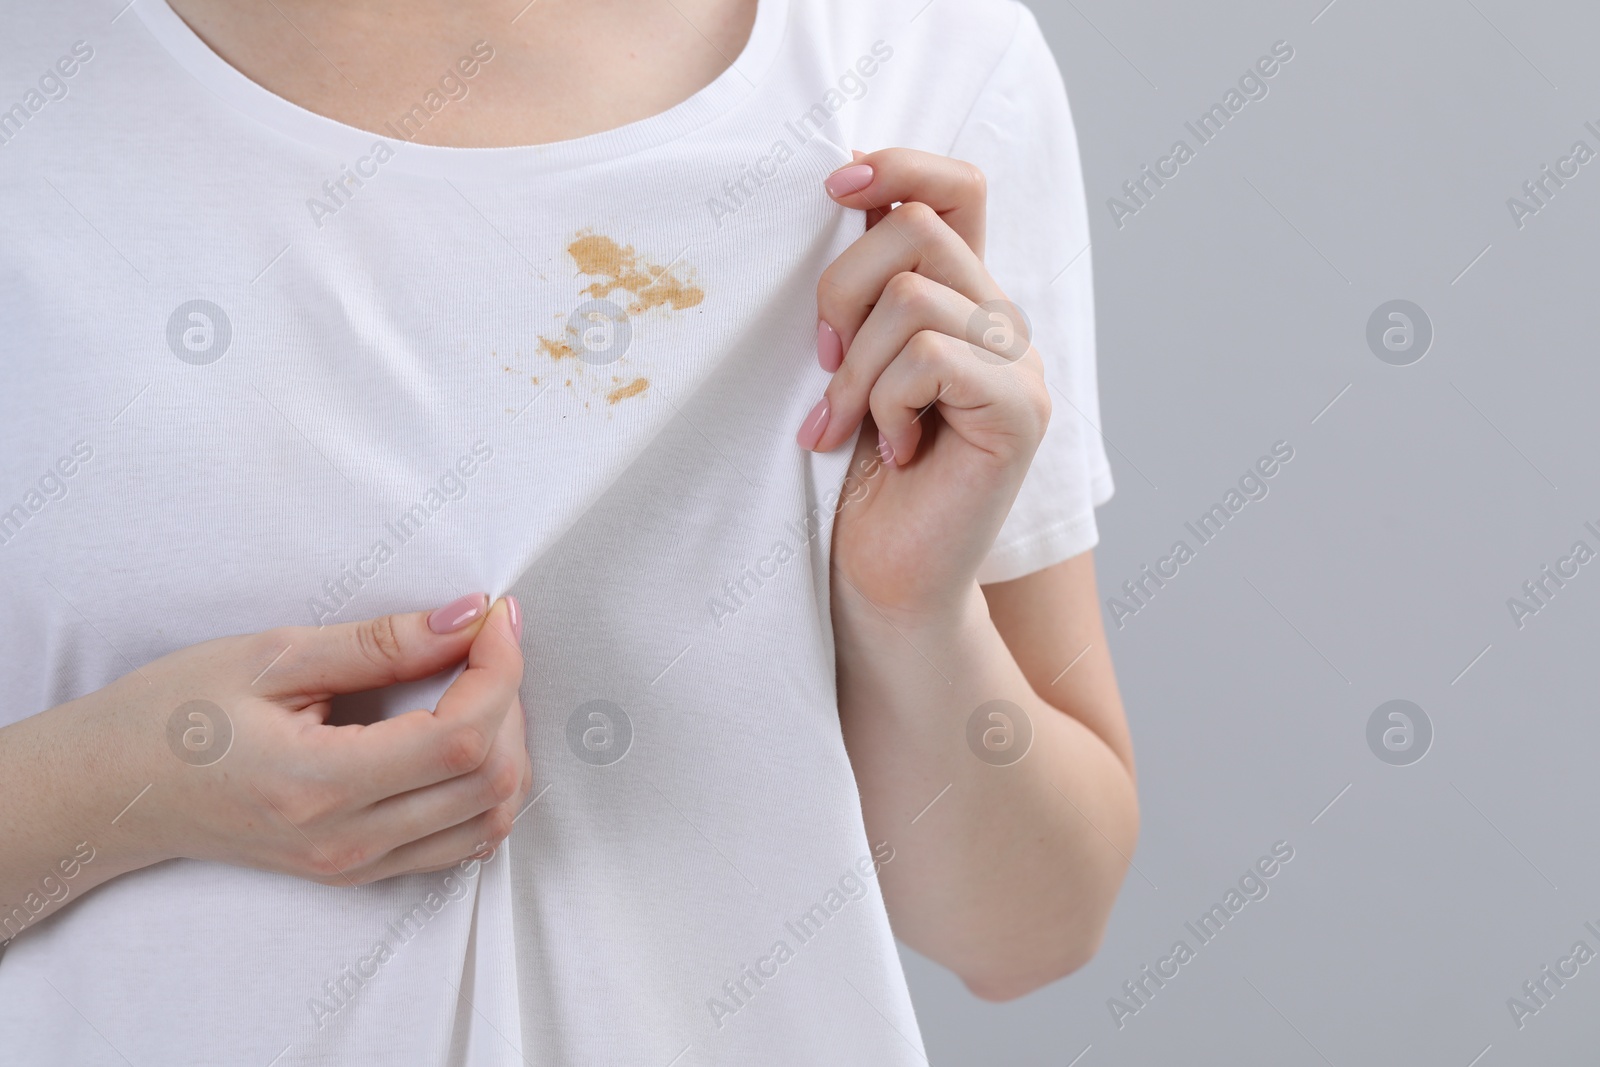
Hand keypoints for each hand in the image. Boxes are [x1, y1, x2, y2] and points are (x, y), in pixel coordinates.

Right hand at [4, 594, 531, 900]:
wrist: (113, 791)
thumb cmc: (173, 715)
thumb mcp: (272, 656)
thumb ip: (380, 642)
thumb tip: (468, 617)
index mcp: (319, 785)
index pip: (460, 738)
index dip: (500, 670)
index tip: (495, 617)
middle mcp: (346, 842)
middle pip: (489, 782)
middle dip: (509, 701)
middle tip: (484, 644)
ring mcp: (355, 867)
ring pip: (489, 821)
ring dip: (506, 748)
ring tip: (476, 687)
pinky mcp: (358, 872)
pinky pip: (460, 843)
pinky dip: (485, 789)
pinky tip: (462, 737)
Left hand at [801, 148, 1050, 621]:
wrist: (882, 579)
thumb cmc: (853, 479)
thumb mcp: (847, 366)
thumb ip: (860, 293)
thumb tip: (838, 196)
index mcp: (960, 299)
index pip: (956, 184)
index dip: (897, 165)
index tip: (832, 186)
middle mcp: (999, 321)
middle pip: (916, 226)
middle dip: (839, 291)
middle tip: (822, 368)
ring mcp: (1018, 364)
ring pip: (911, 295)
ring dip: (856, 368)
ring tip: (844, 426)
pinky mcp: (1019, 411)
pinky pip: (931, 356)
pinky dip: (887, 404)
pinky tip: (894, 452)